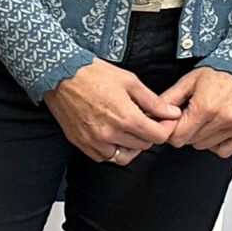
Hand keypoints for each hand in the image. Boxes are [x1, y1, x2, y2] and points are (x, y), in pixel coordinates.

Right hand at [43, 60, 179, 165]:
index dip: (166, 128)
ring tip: (130, 131)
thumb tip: (172, 113)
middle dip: (149, 134)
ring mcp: (93, 140)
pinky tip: (113, 136)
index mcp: (126, 117)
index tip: (164, 121)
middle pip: (143, 145)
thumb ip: (153, 101)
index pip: (157, 136)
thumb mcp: (129, 81)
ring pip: (124, 156)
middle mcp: (110, 133)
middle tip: (146, 120)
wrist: (59, 75)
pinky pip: (103, 156)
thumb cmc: (93, 74)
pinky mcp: (80, 142)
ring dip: (131, 146)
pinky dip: (112, 150)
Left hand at [158, 67, 231, 157]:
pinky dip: (217, 144)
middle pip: (191, 142)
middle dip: (185, 132)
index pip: (178, 137)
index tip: (173, 124)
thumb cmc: (219, 73)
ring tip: (204, 120)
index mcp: (206, 107)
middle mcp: (224, 118)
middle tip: (190, 118)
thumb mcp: (189, 81)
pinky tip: (215, 130)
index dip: (171, 131)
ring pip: (206, 146)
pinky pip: (224, 150)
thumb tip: (152, 113)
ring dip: (200, 137)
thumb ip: (169, 99)